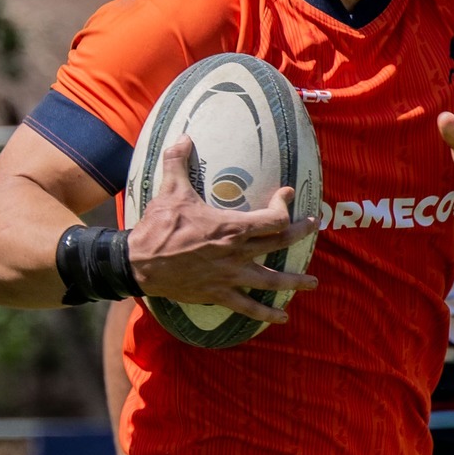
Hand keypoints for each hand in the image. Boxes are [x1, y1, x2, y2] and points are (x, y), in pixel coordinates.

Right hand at [125, 142, 318, 324]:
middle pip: (280, 243)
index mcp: (232, 227)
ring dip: (295, 281)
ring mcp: (231, 276)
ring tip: (313, 283)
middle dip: (301, 233)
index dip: (284, 206)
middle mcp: (237, 253)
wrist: (140, 262)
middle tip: (314, 226)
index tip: (286, 195)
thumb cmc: (159, 226)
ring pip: (272, 280)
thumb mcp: (171, 190)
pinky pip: (248, 307)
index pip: (273, 218)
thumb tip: (183, 137)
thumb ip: (179, 161)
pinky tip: (282, 318)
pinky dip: (266, 314)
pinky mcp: (219, 293)